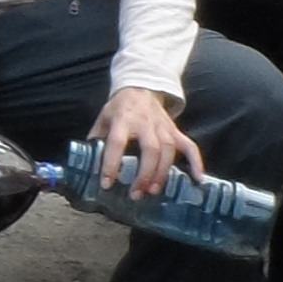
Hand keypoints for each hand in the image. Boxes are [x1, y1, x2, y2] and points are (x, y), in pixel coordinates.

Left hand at [83, 86, 200, 195]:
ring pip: (168, 150)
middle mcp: (145, 123)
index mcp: (123, 119)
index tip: (107, 183)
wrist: (141, 87)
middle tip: (136, 193)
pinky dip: (196, 162)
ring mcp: (163, 126)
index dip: (112, 164)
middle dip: (144, 174)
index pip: (117, 142)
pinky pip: (189, 146)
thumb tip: (85, 166)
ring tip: (153, 191)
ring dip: (162, 173)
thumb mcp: (103, 119)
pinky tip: (198, 179)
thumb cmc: (119, 108)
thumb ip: (96, 140)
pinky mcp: (175, 130)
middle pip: (150, 149)